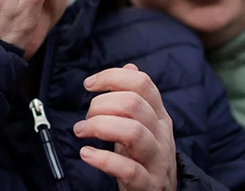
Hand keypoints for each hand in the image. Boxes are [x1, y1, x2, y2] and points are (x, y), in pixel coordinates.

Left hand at [74, 64, 176, 190]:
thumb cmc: (145, 156)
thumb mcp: (144, 124)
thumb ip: (136, 97)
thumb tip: (130, 66)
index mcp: (160, 115)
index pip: (142, 83)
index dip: (112, 77)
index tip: (89, 84)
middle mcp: (162, 134)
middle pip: (133, 104)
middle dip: (101, 104)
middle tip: (86, 117)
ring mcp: (157, 159)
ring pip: (133, 132)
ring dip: (100, 127)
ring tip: (81, 131)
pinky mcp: (147, 183)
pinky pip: (127, 168)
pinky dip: (102, 159)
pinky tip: (86, 154)